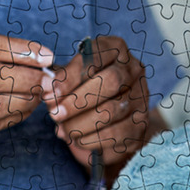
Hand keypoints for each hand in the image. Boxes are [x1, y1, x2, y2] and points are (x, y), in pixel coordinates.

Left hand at [43, 35, 153, 177]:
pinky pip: (117, 134)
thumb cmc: (85, 91)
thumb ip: (61, 82)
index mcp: (116, 49)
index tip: (51, 91)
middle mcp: (133, 70)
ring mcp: (141, 97)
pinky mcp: (141, 124)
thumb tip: (47, 89)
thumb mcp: (72, 79)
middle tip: (56, 114)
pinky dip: (92, 139)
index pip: (97, 55)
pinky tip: (78, 140)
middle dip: (78, 101)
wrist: (109, 120)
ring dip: (81, 123)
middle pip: (111, 81)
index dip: (72, 74)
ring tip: (63, 130)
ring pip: (112, 110)